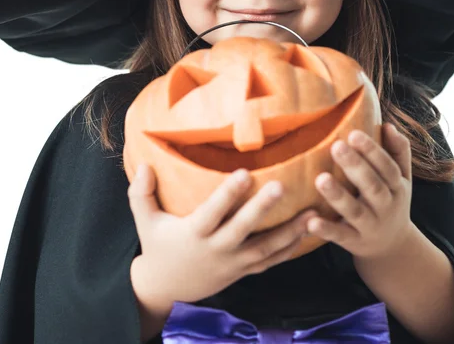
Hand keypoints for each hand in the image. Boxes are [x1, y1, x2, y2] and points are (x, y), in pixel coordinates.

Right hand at [128, 165, 315, 311]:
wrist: (167, 288)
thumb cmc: (158, 246)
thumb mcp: (145, 221)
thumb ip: (142, 194)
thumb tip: (144, 165)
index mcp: (193, 234)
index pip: (212, 212)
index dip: (227, 195)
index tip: (244, 173)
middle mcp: (216, 249)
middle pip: (241, 229)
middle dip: (262, 209)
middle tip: (282, 187)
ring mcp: (233, 263)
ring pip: (263, 249)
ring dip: (289, 232)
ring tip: (311, 214)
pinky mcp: (243, 271)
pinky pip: (269, 262)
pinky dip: (289, 250)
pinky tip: (307, 233)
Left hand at [307, 123, 412, 259]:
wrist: (393, 248)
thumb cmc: (390, 200)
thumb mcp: (401, 178)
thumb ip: (398, 151)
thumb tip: (389, 125)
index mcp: (397, 187)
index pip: (387, 167)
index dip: (372, 151)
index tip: (354, 133)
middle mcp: (386, 206)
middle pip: (372, 186)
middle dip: (355, 166)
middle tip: (336, 146)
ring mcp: (370, 226)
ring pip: (355, 211)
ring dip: (338, 196)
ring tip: (320, 179)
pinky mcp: (354, 242)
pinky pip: (340, 236)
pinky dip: (326, 229)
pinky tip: (310, 221)